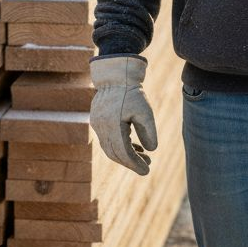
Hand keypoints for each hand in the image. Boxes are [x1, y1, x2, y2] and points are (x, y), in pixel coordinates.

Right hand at [89, 56, 157, 175]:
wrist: (115, 75)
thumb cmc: (132, 92)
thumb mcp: (145, 111)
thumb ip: (148, 131)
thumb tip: (151, 150)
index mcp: (112, 125)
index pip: (123, 152)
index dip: (135, 164)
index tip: (146, 171)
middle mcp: (101, 127)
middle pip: (115, 153)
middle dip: (130, 162)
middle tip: (147, 166)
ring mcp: (97, 124)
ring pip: (110, 148)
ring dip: (125, 155)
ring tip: (144, 157)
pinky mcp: (97, 121)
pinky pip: (107, 139)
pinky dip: (120, 145)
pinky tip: (135, 146)